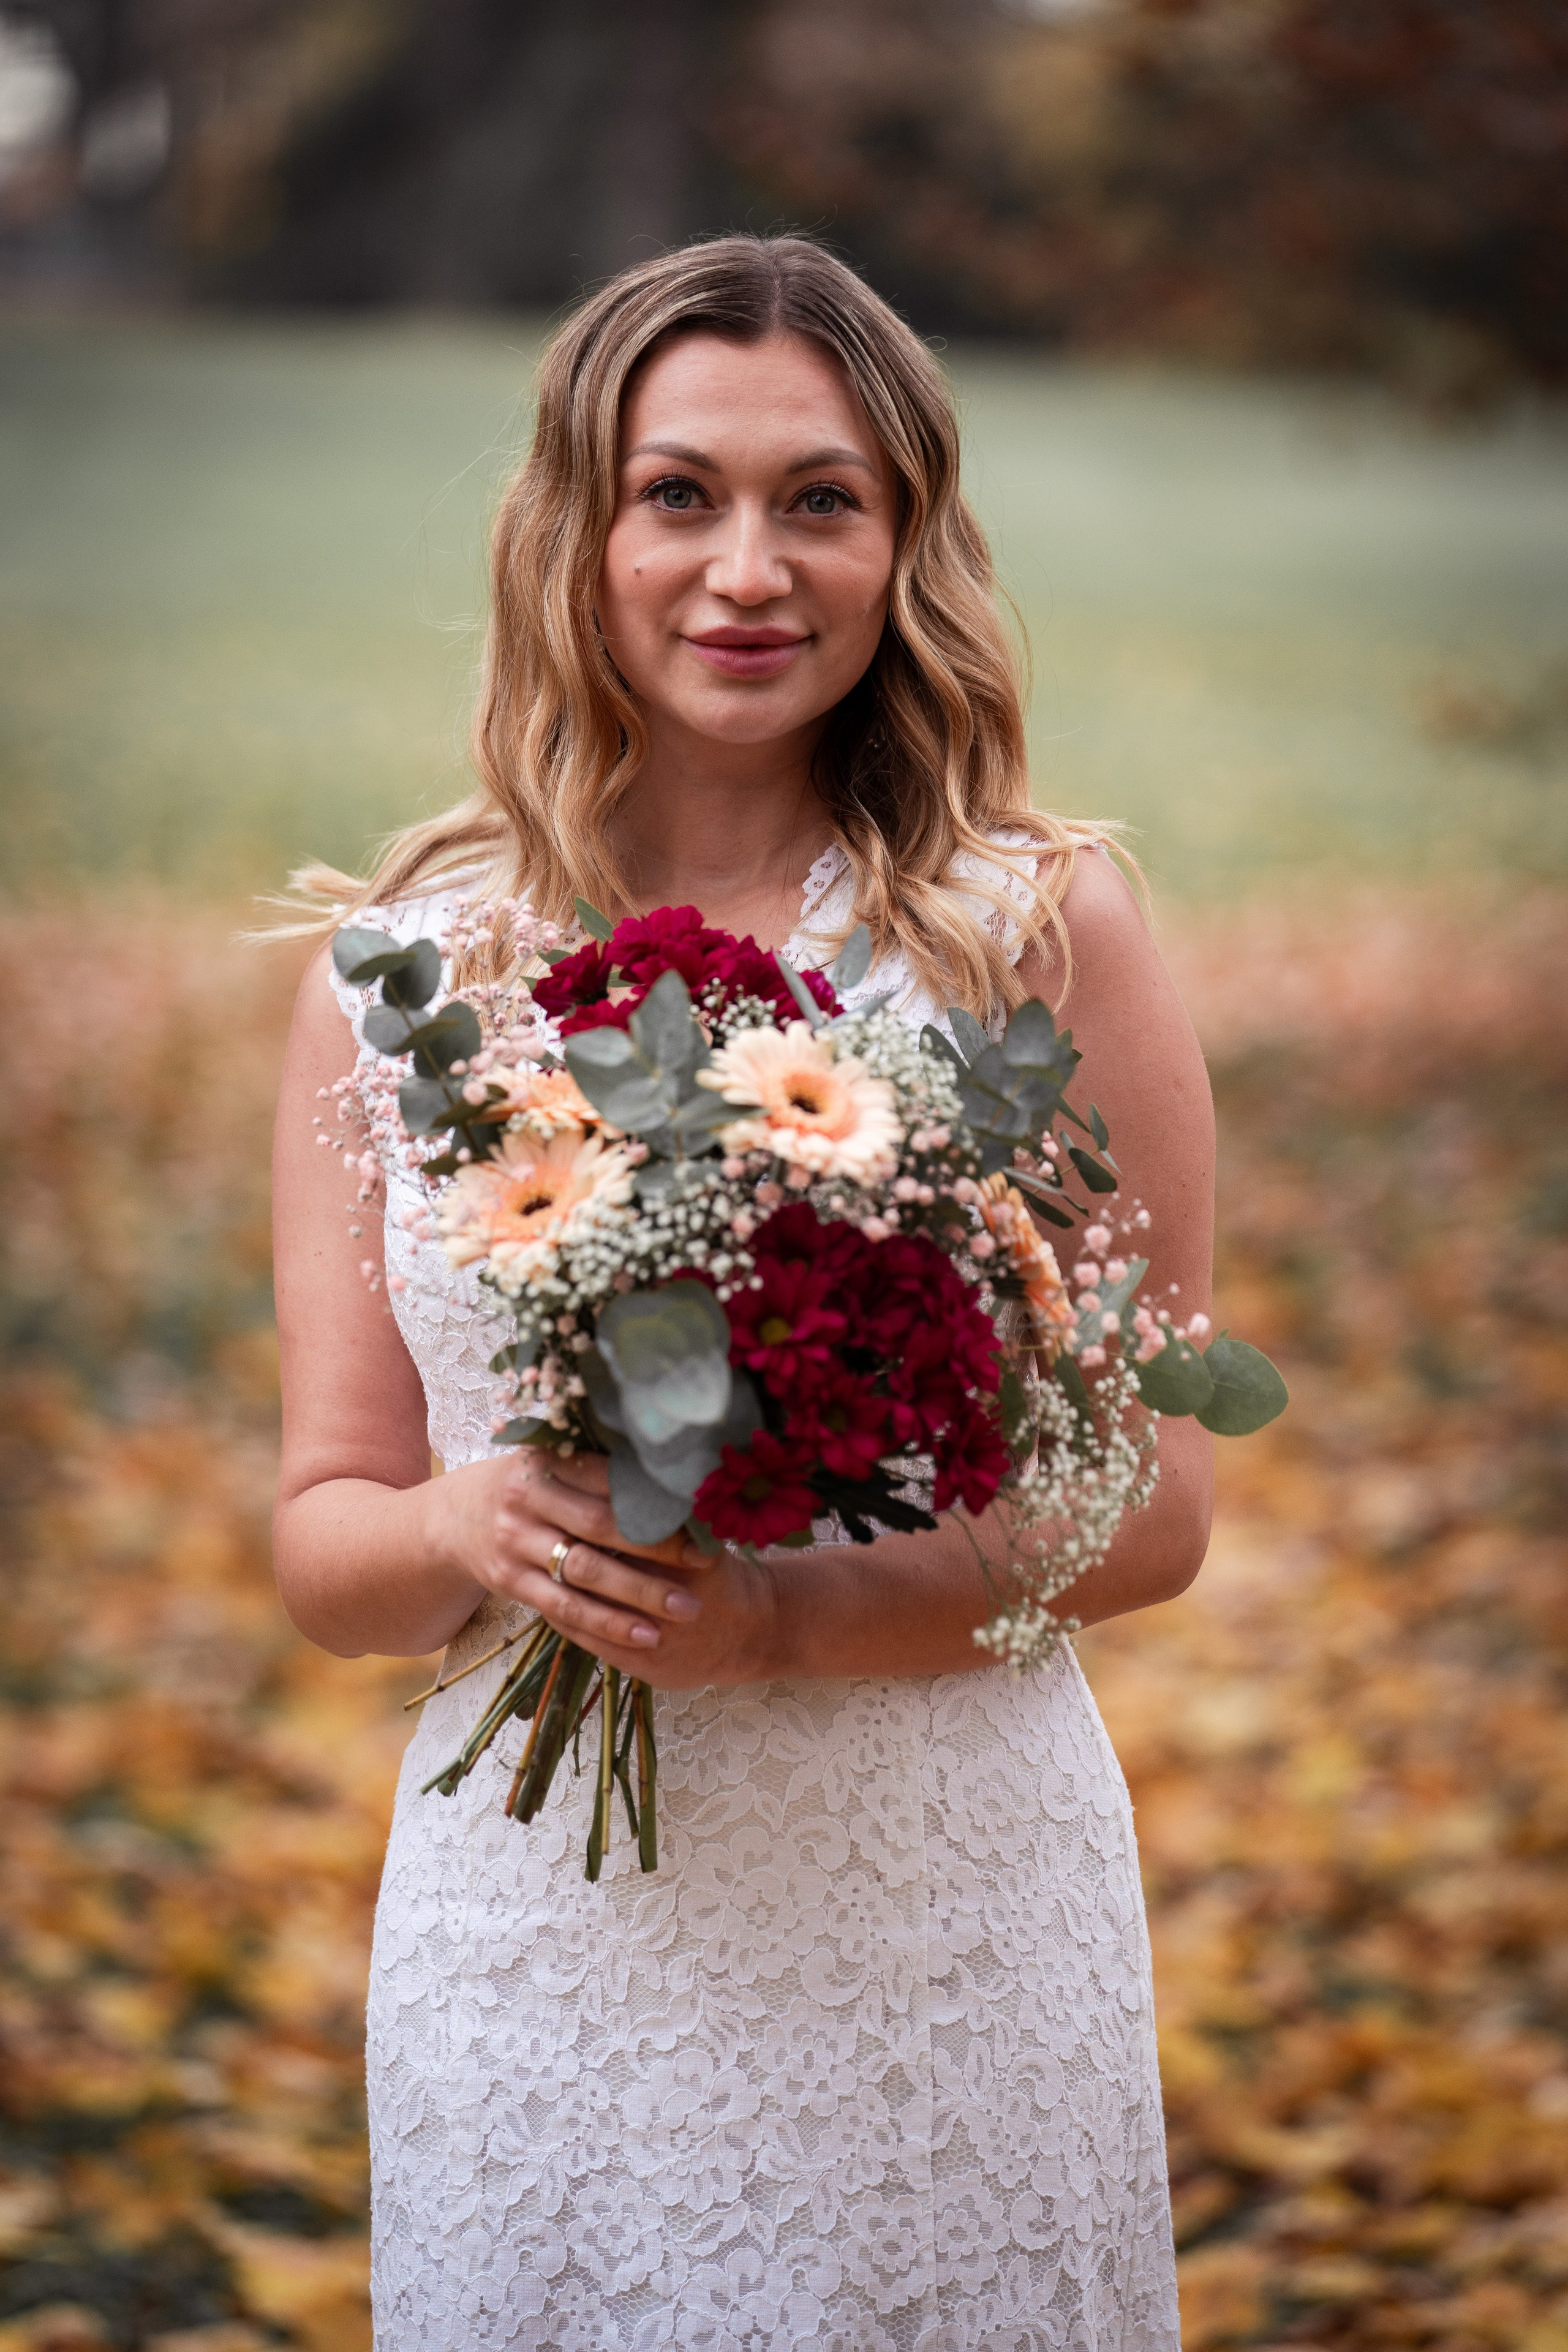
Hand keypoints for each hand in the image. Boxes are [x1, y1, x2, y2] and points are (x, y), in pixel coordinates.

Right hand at [435, 1452, 783, 1689]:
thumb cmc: (529, 1487)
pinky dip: (608, 1623)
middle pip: (601, 1525)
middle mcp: (526, 1499)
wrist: (455, 1519)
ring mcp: (515, 1543)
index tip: (700, 1510)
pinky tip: (645, 1635)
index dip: (655, 1496)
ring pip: (585, 1572)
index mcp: (545, 1460)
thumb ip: (599, 1466)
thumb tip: (676, 1466)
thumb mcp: (552, 1462)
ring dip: (639, 1593)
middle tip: (705, 1561)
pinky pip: (565, 1608)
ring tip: (687, 1608)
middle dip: (657, 1546)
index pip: (608, 1477)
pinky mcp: (511, 1583)